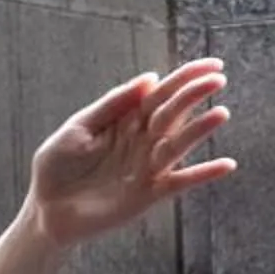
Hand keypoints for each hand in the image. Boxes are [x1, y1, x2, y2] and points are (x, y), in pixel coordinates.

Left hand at [25, 59, 236, 248]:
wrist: (47, 209)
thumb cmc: (58, 166)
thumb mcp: (79, 127)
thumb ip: (112, 104)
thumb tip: (150, 78)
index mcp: (126, 120)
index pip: (161, 93)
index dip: (186, 78)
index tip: (212, 64)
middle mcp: (142, 140)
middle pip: (173, 113)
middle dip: (195, 95)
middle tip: (218, 79)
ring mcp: (148, 167)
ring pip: (179, 144)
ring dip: (200, 130)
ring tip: (220, 113)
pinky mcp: (149, 194)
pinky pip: (181, 182)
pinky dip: (204, 174)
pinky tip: (227, 165)